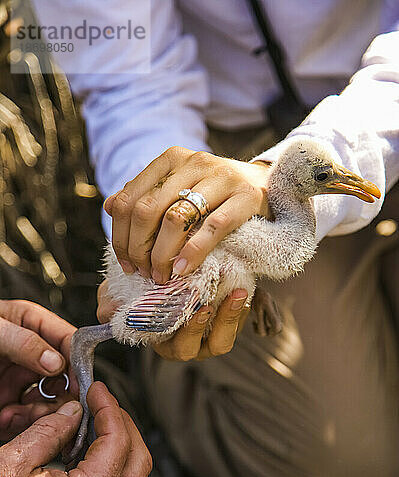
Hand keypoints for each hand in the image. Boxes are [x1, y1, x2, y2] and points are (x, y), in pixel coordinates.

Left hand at [0, 300, 77, 441]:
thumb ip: (25, 343)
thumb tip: (58, 361)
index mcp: (31, 326)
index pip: (67, 339)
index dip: (77, 358)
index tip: (81, 379)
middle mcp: (30, 354)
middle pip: (63, 374)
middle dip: (62, 391)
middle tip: (62, 406)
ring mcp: (18, 379)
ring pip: (47, 398)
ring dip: (40, 410)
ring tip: (21, 412)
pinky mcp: (6, 403)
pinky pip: (26, 415)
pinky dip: (21, 420)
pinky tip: (7, 417)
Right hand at [97, 280, 248, 359]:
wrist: (165, 269)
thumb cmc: (139, 286)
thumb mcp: (119, 293)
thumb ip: (111, 304)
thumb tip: (107, 313)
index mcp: (166, 342)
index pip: (178, 345)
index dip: (188, 331)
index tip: (193, 311)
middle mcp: (191, 343)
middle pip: (206, 347)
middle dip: (208, 327)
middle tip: (210, 304)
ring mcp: (213, 332)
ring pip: (225, 337)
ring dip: (232, 317)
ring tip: (236, 293)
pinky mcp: (230, 318)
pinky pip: (240, 319)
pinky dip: (243, 305)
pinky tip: (242, 285)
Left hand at [104, 147, 271, 282]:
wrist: (268, 187)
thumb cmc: (217, 197)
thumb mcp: (179, 189)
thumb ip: (146, 195)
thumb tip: (108, 207)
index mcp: (170, 160)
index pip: (128, 199)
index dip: (120, 236)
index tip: (127, 264)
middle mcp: (193, 162)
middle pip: (146, 210)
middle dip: (139, 249)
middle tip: (145, 274)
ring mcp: (221, 176)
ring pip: (175, 219)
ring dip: (163, 256)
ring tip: (163, 277)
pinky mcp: (246, 196)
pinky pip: (213, 227)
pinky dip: (193, 252)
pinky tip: (184, 270)